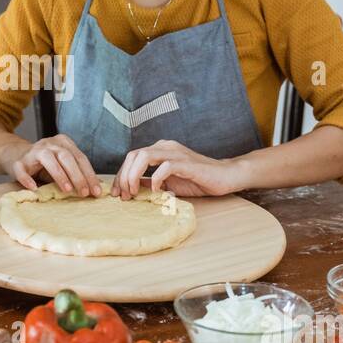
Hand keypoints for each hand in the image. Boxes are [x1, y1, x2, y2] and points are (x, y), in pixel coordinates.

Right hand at [0, 133, 100, 196]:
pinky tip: (33, 188)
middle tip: (84, 193)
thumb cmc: (45, 164)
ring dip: (59, 174)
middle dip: (77, 176)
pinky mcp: (18, 161)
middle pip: (66, 157)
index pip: (80, 158)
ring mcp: (33, 151)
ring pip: (47, 159)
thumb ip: (78, 173)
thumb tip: (98, 187)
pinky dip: (27, 178)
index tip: (96, 191)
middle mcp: (49, 143)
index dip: (89, 175)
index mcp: (64, 143)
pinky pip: (21, 169)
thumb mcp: (63, 166)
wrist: (17, 155)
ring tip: (67, 190)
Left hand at [111, 140, 244, 198]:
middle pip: (133, 155)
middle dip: (123, 176)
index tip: (117, 193)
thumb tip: (131, 189)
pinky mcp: (186, 163)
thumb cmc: (197, 180)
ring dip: (134, 175)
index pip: (131, 157)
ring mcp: (176, 153)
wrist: (225, 176)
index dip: (120, 175)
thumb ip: (150, 182)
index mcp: (159, 150)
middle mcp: (165, 147)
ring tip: (134, 192)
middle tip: (123, 196)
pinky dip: (156, 179)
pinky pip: (165, 166)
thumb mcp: (168, 183)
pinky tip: (157, 191)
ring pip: (144, 156)